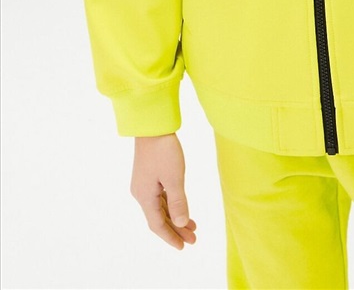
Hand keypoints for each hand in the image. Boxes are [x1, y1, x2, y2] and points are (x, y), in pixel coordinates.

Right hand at [130, 133, 196, 249]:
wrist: (152, 126)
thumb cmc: (163, 150)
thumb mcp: (174, 177)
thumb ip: (178, 202)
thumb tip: (182, 223)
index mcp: (145, 197)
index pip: (157, 225)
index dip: (170, 237)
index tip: (183, 247)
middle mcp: (141, 193)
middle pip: (159, 218)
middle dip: (176, 229)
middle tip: (193, 239)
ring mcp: (145, 184)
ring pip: (160, 208)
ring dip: (175, 218)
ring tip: (192, 227)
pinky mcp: (149, 176)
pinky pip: (161, 197)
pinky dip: (172, 205)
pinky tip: (182, 208)